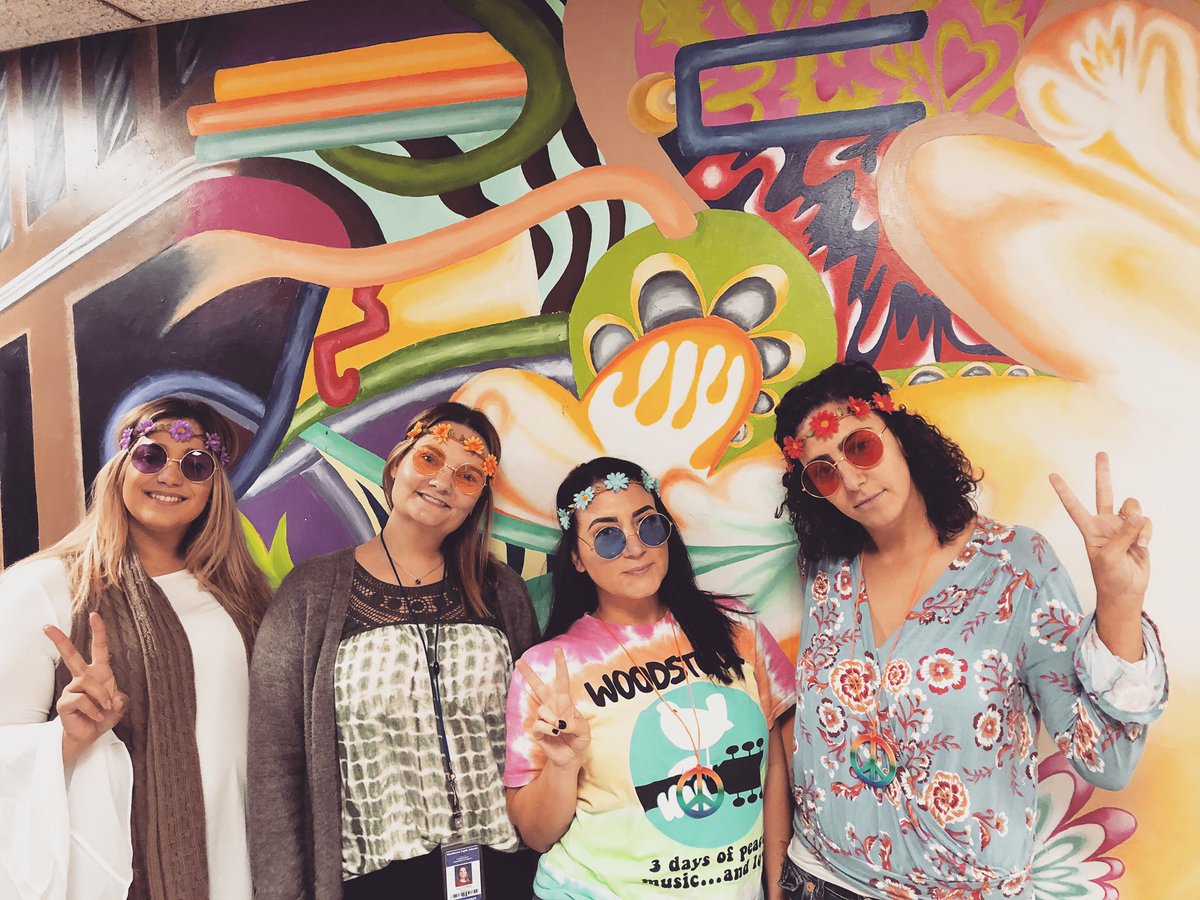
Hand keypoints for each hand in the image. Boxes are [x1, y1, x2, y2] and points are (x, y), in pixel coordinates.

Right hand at [44, 612, 127, 763]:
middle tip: (46, 627)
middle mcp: (84, 677)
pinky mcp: (65, 701)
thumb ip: (121, 700)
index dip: (98, 632)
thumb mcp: (120, 706)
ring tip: (103, 710)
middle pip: (71, 655)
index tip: (94, 615)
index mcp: (99, 672)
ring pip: (90, 684)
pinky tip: (96, 716)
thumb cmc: (104, 716)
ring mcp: (72, 688)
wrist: (91, 734)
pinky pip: (82, 700)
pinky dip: (94, 710)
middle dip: (60, 640)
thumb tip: (114, 698)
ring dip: (102, 698)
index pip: (99, 648)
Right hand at [516, 647, 590, 768]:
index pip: (562, 680)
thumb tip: (559, 722)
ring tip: (561, 729)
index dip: (560, 665)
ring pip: (542, 710)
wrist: (571, 757)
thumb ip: (575, 724)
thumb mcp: (584, 731)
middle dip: (528, 674)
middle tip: (518, 661)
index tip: (557, 649)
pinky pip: (538, 724)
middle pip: (538, 687)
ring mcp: (543, 717)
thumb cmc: (579, 739)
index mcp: (564, 701)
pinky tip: (555, 734)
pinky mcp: (537, 730)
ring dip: (553, 720)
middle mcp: (551, 706)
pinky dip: (549, 729)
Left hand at [1050, 452, 1149, 658]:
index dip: (1063, 491)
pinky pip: (1145, 522)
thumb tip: (1135, 513)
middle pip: (1103, 492)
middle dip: (1103, 473)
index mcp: (1088, 529)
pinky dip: (1146, 533)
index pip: (1073, 506)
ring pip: (1131, 507)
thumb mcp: (1109, 556)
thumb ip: (1122, 533)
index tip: (1051, 475)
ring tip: (1135, 542)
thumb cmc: (1110, 576)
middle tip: (1100, 453)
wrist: (1127, 590)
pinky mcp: (1137, 531)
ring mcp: (1121, 526)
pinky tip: (1142, 546)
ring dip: (1137, 522)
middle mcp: (1104, 523)